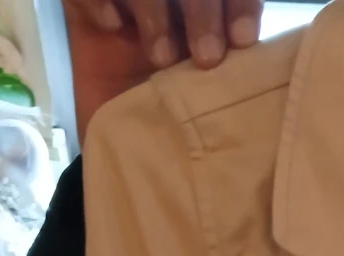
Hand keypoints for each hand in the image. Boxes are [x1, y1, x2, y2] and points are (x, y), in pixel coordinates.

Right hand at [63, 0, 261, 134]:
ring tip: (160, 57)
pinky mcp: (83, 4)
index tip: (243, 40)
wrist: (120, 151)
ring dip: (154, 9)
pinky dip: (98, 0)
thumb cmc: (174, 131)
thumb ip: (231, 79)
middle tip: (206, 56)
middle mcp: (169, 4)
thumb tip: (260, 65)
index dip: (239, 6)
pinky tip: (112, 26)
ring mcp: (127, 2)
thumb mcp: (206, 104)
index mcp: (207, 16)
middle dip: (203, 10)